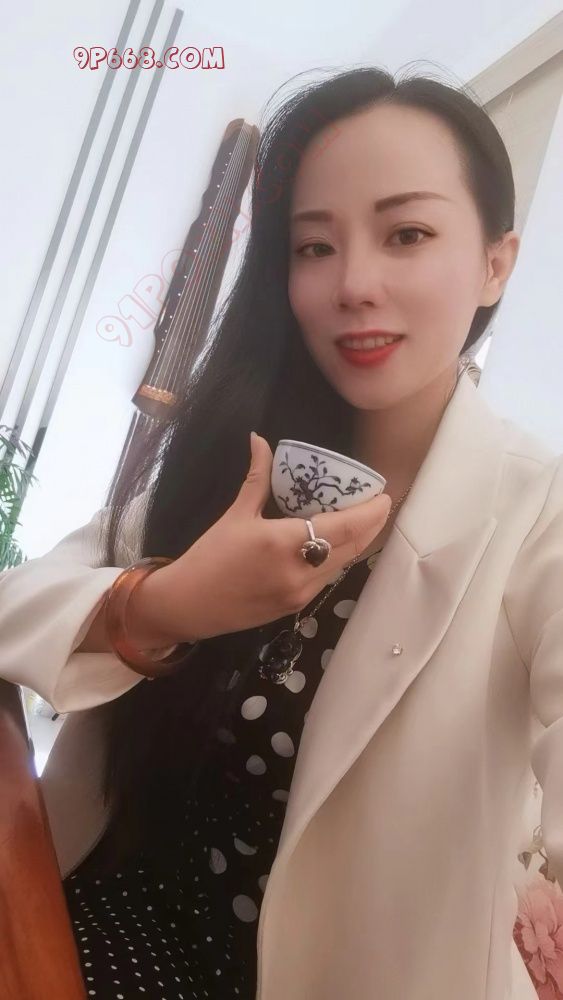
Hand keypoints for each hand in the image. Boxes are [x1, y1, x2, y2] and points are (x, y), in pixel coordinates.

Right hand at [128, 432, 392, 643]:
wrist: (188, 605)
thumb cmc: (209, 557)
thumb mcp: (235, 514)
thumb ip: (257, 477)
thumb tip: (260, 439)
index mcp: (284, 542)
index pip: (343, 527)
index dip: (369, 513)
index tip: (383, 496)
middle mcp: (300, 571)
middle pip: (352, 548)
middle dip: (373, 527)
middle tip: (381, 505)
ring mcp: (300, 592)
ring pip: (343, 565)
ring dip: (358, 544)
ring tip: (366, 522)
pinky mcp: (296, 606)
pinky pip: (327, 578)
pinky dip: (339, 559)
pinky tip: (339, 545)